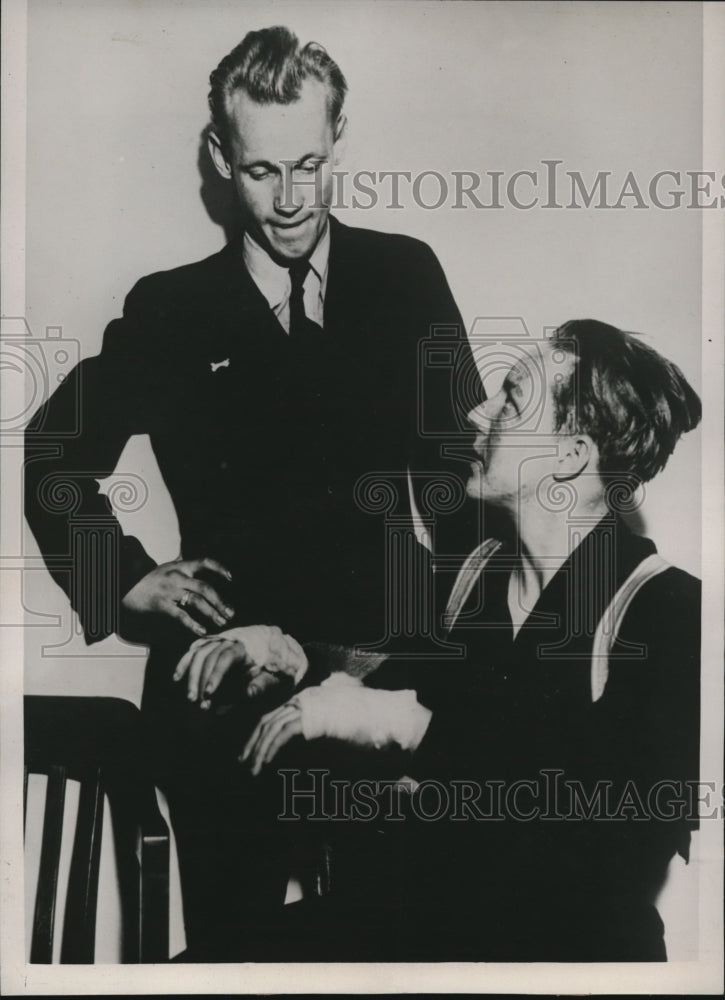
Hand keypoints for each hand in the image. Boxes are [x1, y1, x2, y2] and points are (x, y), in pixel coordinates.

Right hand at [120, 557, 233, 638]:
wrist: (122, 586)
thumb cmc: (146, 580)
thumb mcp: (166, 569)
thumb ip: (183, 572)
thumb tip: (200, 577)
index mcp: (180, 566)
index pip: (204, 562)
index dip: (219, 568)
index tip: (230, 578)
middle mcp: (177, 576)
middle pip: (205, 588)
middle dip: (220, 601)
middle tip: (230, 613)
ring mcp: (169, 590)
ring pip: (197, 601)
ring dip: (212, 613)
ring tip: (221, 622)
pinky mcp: (161, 604)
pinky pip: (181, 615)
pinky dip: (193, 625)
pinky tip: (202, 631)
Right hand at [173, 624, 307, 706]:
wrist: (280, 657)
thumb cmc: (278, 671)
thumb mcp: (276, 679)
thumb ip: (262, 685)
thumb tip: (249, 693)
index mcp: (246, 647)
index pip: (225, 657)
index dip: (216, 674)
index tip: (209, 693)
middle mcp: (230, 641)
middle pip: (208, 655)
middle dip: (201, 680)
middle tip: (199, 702)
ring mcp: (220, 642)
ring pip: (198, 653)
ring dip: (192, 676)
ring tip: (190, 697)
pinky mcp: (213, 646)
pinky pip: (196, 651)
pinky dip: (185, 663)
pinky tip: (177, 677)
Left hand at [241, 673, 431, 775]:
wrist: (384, 721)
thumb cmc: (366, 727)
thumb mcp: (338, 729)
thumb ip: (323, 733)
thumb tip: (313, 749)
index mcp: (308, 700)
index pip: (276, 715)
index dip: (261, 734)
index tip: (251, 753)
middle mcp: (304, 699)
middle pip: (268, 719)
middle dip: (252, 742)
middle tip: (243, 762)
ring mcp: (307, 705)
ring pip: (271, 727)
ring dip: (258, 750)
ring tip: (251, 770)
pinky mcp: (311, 717)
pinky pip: (282, 734)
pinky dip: (270, 750)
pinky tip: (264, 765)